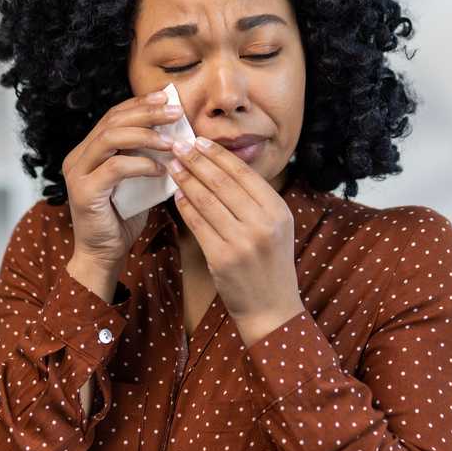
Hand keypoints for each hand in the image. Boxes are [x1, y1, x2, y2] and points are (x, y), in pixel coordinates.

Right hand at [61, 90, 179, 272]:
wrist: (105, 255)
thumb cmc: (124, 218)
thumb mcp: (139, 180)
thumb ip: (147, 157)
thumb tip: (177, 134)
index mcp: (88, 151)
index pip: (114, 116)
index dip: (140, 104)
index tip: (168, 99)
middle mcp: (78, 157)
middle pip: (112, 121)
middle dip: (147, 113)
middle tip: (176, 112)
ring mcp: (77, 173)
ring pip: (110, 138)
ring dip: (146, 135)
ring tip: (172, 142)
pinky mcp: (83, 191)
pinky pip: (115, 168)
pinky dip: (141, 164)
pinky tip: (160, 169)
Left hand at [166, 137, 303, 334]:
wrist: (271, 309)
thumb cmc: (270, 265)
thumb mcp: (276, 227)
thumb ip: (256, 200)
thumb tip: (223, 167)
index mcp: (278, 210)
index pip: (243, 173)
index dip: (218, 155)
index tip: (199, 141)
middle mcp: (263, 223)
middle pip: (222, 183)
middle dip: (197, 161)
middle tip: (178, 146)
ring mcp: (242, 242)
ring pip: (207, 200)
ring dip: (186, 179)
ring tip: (173, 165)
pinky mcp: (222, 259)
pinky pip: (198, 224)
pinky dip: (185, 207)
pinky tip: (176, 194)